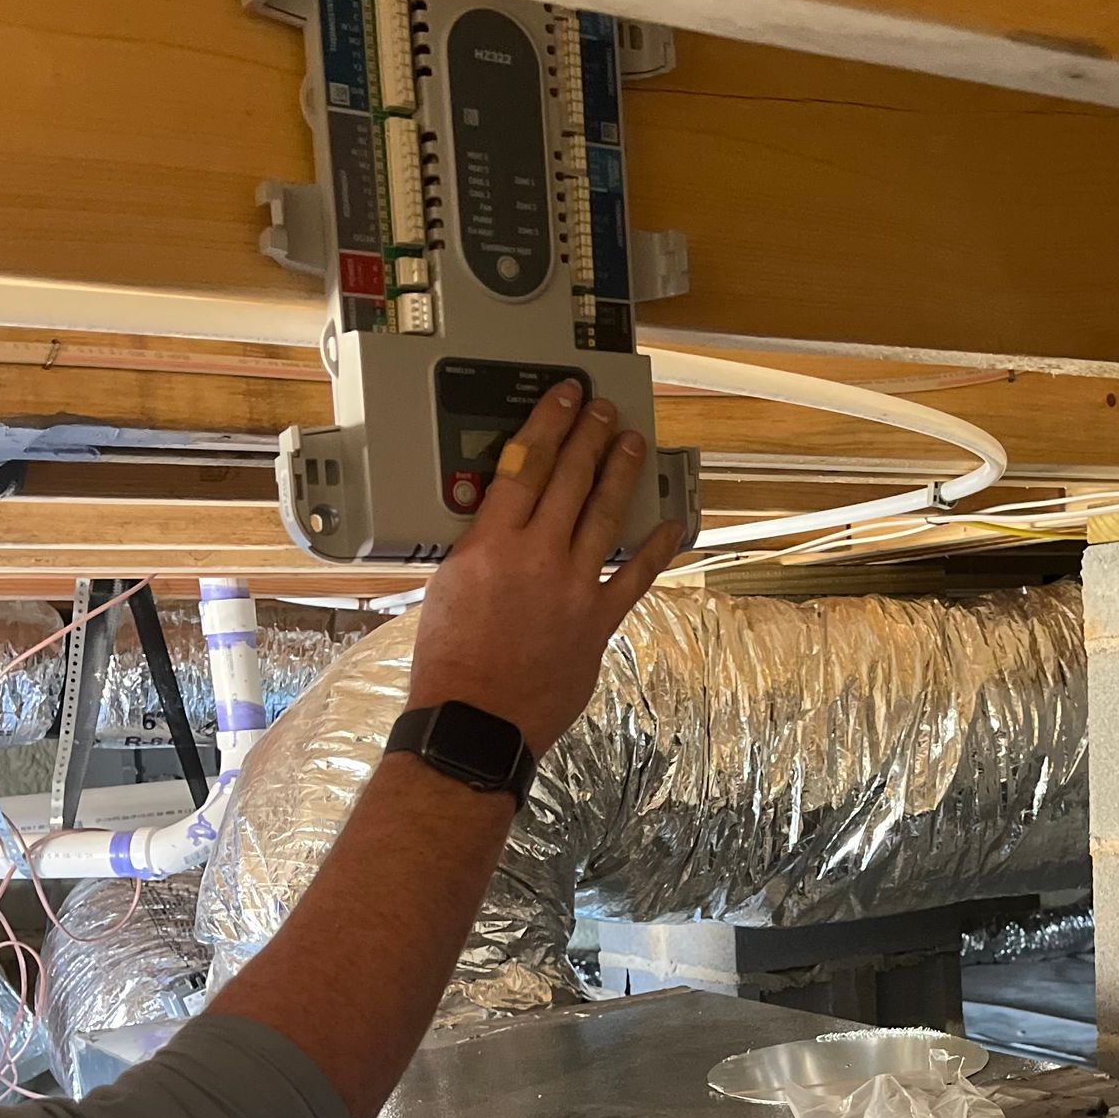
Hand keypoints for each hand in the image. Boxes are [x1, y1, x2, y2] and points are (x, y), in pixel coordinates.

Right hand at [406, 380, 680, 756]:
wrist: (475, 720)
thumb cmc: (449, 662)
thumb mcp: (448, 586)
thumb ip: (481, 549)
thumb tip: (502, 528)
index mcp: (490, 543)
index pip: (526, 463)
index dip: (550, 422)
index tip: (565, 397)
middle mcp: (536, 556)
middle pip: (571, 480)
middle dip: (591, 437)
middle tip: (604, 409)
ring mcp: (572, 588)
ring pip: (605, 516)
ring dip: (621, 475)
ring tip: (632, 444)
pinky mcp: (597, 622)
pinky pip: (634, 578)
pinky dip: (656, 551)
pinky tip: (670, 526)